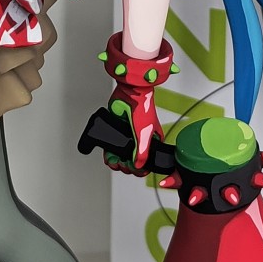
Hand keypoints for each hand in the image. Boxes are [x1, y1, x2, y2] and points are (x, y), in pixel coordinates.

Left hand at [101, 34, 178, 186]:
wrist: (129, 93)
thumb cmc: (143, 108)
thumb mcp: (144, 134)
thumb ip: (142, 152)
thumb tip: (138, 166)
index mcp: (153, 142)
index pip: (147, 162)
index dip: (139, 168)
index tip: (132, 168)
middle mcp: (141, 141)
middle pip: (133, 162)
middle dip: (126, 166)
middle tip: (122, 164)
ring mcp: (128, 138)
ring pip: (122, 157)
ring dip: (117, 162)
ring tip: (114, 161)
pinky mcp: (117, 132)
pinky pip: (113, 148)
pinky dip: (110, 154)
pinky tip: (109, 156)